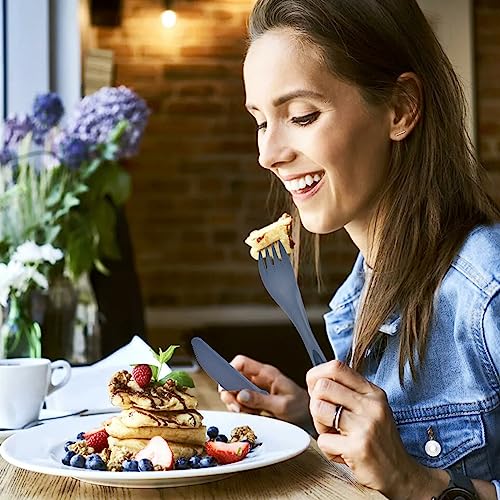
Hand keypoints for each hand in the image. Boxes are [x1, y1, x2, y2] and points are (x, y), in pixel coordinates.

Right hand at [218, 355, 309, 426]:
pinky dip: (241, 409)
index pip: (241, 363)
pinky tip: (251, 415)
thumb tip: (241, 395)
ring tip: (247, 412)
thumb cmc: (301, 407)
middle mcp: (259, 378)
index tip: (226, 387)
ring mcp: (257, 388)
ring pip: (235, 391)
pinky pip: (241, 401)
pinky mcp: (256, 398)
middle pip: (234, 377)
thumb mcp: (282, 406)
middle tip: (237, 407)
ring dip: (236, 403)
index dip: (229, 371)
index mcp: (266, 373)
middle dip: (231, 393)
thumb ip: (260, 400)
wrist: (310, 416)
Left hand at [306, 360, 448, 498]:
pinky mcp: (358, 447)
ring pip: (318, 409)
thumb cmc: (379, 440)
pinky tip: (342, 453)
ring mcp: (366, 425)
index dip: (317, 376)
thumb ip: (347, 392)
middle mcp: (371, 405)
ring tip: (334, 435)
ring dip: (319, 426)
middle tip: (327, 420)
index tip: (316, 390)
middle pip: (322, 387)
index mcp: (372, 392)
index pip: (336, 367)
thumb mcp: (370, 408)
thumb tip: (315, 381)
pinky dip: (327, 449)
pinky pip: (322, 440)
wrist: (401, 475)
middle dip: (316, 405)